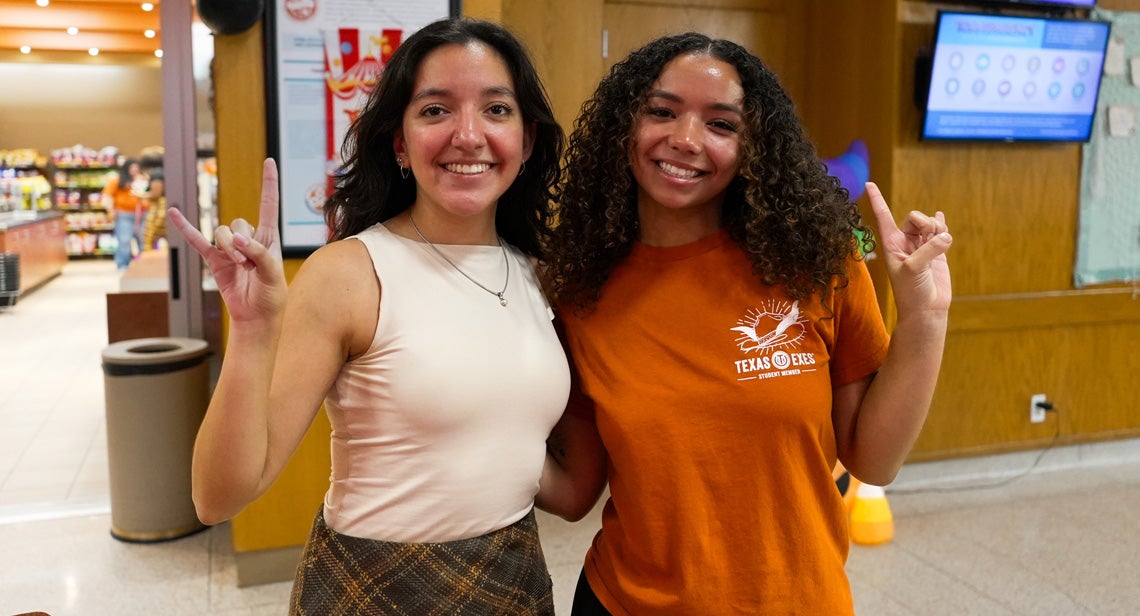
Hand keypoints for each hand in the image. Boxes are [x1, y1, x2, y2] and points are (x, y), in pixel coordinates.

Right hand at [167, 159, 286, 322]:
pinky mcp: (214, 260)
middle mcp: (248, 239)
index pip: (268, 204)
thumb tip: (237, 239)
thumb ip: (259, 253)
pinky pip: (197, 240)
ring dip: (229, 249)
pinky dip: (185, 227)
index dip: (269, 183)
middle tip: (249, 265)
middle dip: (242, 244)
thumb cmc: (271, 296)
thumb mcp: (273, 274)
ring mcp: (230, 249)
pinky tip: (174, 212)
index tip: (270, 161)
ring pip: (222, 233)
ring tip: (240, 268)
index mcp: (268, 238)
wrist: (255, 317)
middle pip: (238, 224)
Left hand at [866, 181, 951, 315]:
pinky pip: (940, 232)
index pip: (882, 216)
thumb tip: (945, 236)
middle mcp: (905, 243)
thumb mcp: (914, 269)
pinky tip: (941, 215)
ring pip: (931, 224)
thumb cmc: (912, 292)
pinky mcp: (937, 253)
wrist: (925, 310)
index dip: (876, 199)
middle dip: (926, 222)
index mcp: (891, 244)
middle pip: (915, 216)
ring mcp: (921, 247)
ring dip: (938, 229)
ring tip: (940, 245)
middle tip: (930, 238)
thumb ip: (928, 249)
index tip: (868, 183)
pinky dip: (942, 224)